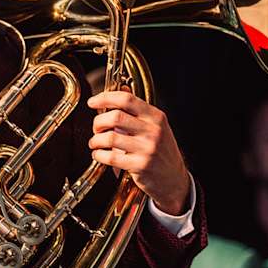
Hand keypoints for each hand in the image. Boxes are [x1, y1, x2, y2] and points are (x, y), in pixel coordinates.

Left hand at [86, 89, 189, 214]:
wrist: (174, 179)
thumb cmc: (161, 151)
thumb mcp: (155, 126)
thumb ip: (138, 110)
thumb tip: (122, 88)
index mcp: (156, 117)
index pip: (127, 99)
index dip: (105, 98)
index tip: (92, 102)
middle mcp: (153, 131)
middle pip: (115, 117)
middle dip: (98, 122)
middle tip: (96, 128)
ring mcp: (147, 149)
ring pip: (110, 137)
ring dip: (96, 140)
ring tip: (95, 143)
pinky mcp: (140, 165)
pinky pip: (110, 157)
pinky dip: (98, 154)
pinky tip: (99, 154)